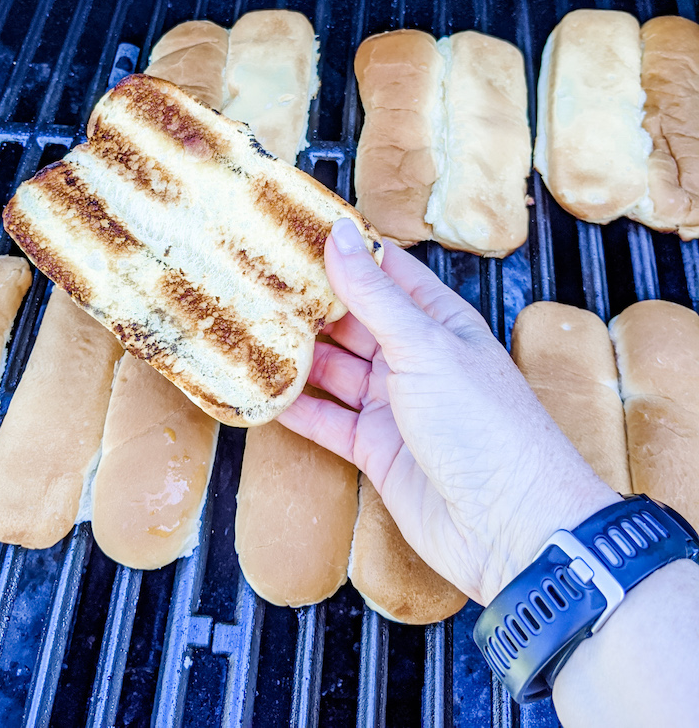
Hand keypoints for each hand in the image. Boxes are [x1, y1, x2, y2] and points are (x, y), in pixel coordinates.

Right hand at [278, 218, 618, 604]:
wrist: (509, 528)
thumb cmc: (486, 426)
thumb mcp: (425, 346)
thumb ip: (374, 294)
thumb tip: (340, 233)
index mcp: (438, 321)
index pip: (385, 271)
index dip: (344, 250)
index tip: (295, 229)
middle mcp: (415, 358)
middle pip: (353, 320)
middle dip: (309, 303)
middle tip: (255, 280)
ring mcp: (395, 405)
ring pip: (334, 370)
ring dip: (297, 354)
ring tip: (249, 328)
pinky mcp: (377, 449)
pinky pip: (328, 421)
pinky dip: (298, 408)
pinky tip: (264, 391)